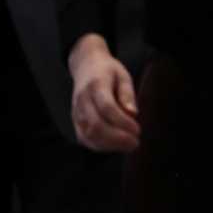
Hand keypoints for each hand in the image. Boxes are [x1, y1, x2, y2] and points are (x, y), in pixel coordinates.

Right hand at [68, 34, 139, 152]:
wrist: (86, 66)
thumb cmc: (108, 72)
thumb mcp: (123, 76)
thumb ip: (128, 94)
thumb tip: (132, 114)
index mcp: (96, 85)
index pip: (107, 107)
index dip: (122, 122)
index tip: (137, 130)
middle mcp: (83, 99)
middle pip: (96, 125)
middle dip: (117, 139)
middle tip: (135, 142)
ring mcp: (76, 111)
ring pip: (89, 135)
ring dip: (110, 145)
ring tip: (128, 146)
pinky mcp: (75, 121)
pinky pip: (85, 139)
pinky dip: (100, 146)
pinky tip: (115, 145)